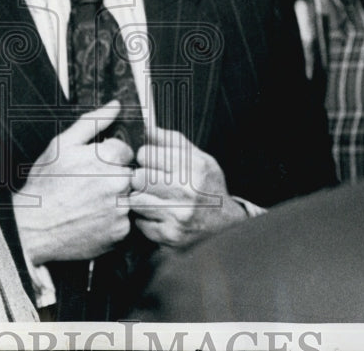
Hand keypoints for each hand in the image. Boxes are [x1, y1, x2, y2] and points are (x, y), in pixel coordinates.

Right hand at [13, 100, 134, 265]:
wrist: (32, 227)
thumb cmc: (45, 184)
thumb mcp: (62, 144)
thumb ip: (93, 121)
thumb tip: (115, 106)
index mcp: (109, 156)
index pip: (125, 150)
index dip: (108, 157)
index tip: (92, 167)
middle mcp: (120, 182)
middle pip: (129, 173)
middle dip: (113, 177)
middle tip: (88, 187)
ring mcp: (121, 208)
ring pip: (128, 197)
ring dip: (115, 199)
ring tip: (89, 203)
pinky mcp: (120, 231)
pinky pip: (125, 220)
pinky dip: (112, 220)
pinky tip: (92, 218)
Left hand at [127, 124, 245, 247]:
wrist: (227, 225)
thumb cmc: (209, 188)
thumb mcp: (199, 158)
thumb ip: (172, 140)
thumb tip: (147, 127)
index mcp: (194, 167)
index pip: (146, 154)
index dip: (145, 157)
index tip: (150, 162)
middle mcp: (187, 191)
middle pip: (138, 177)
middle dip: (140, 178)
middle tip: (149, 181)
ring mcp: (178, 215)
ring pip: (136, 200)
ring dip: (141, 199)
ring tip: (154, 198)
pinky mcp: (171, 235)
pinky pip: (140, 223)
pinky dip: (146, 219)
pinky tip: (159, 215)